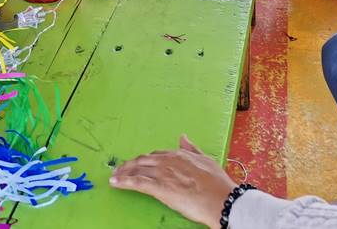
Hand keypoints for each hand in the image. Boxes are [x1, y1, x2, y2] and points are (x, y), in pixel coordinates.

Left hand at [110, 135, 235, 228]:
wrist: (221, 199)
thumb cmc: (217, 183)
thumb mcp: (206, 160)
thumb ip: (192, 149)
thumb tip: (183, 136)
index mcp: (179, 154)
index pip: (156, 155)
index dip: (145, 160)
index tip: (138, 163)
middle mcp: (168, 161)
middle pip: (142, 160)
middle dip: (129, 165)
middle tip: (120, 170)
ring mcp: (163, 173)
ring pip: (137, 170)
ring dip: (123, 173)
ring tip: (114, 177)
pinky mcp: (159, 188)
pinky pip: (137, 183)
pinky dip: (124, 182)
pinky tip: (115, 183)